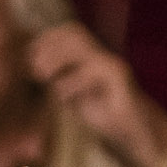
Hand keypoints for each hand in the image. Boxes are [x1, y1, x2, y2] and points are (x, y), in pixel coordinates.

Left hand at [30, 23, 166, 166]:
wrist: (137, 135)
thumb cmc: (105, 117)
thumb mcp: (75, 97)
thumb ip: (60, 82)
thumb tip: (34, 71)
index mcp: (92, 57)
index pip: (68, 32)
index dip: (45, 40)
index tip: (28, 58)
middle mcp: (103, 56)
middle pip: (75, 33)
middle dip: (49, 47)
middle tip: (35, 70)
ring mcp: (113, 66)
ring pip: (83, 48)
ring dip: (57, 60)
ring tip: (44, 78)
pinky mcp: (120, 79)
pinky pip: (93, 72)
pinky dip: (72, 83)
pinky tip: (64, 98)